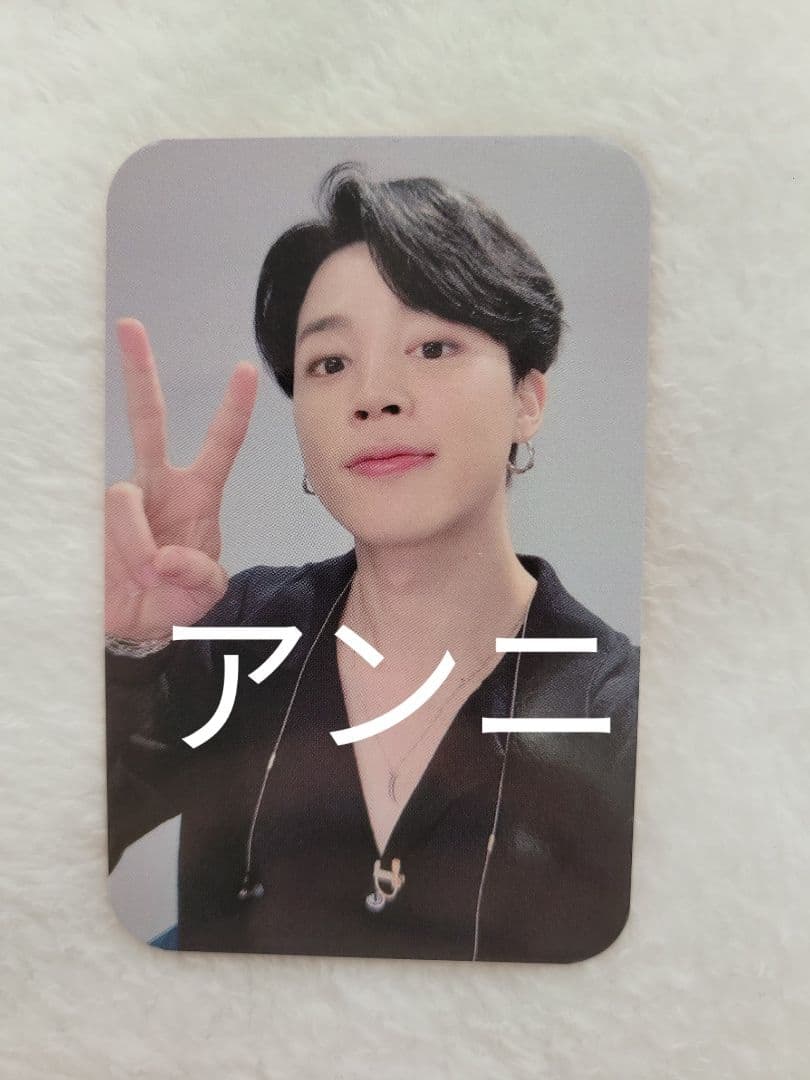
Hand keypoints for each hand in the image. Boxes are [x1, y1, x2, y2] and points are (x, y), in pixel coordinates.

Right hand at [105, 319, 258, 640]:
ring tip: (145, 574)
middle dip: (140, 373)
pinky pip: (100, 525)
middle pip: (147, 420)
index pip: (220, 444)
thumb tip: (166, 556)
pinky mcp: (88, 518)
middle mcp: (155, 486)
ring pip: (124, 501)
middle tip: (132, 326)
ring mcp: (119, 500)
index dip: (233, 409)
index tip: (246, 370)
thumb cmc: (173, 597)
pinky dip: (114, 554)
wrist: (130, 625)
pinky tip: (108, 570)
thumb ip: (200, 576)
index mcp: (196, 495)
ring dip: (137, 544)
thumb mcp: (205, 594)